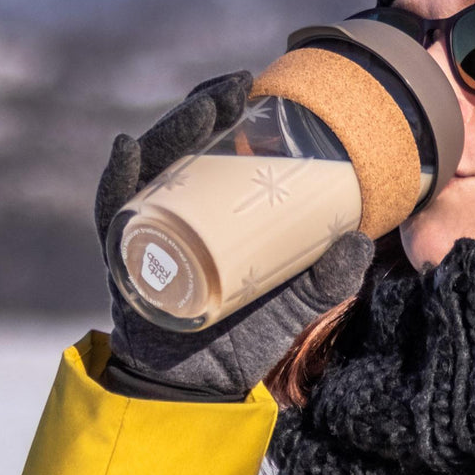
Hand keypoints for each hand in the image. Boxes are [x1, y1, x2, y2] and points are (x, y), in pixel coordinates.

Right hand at [94, 71, 374, 398]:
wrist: (202, 389)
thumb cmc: (245, 337)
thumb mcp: (296, 302)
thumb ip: (328, 276)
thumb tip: (362, 242)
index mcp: (213, 209)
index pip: (217, 147)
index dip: (230, 112)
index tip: (256, 85)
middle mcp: (175, 211)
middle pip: (183, 146)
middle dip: (204, 109)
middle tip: (237, 86)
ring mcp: (145, 230)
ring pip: (151, 167)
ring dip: (172, 131)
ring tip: (203, 108)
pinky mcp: (123, 259)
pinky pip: (112, 211)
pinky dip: (116, 179)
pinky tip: (127, 150)